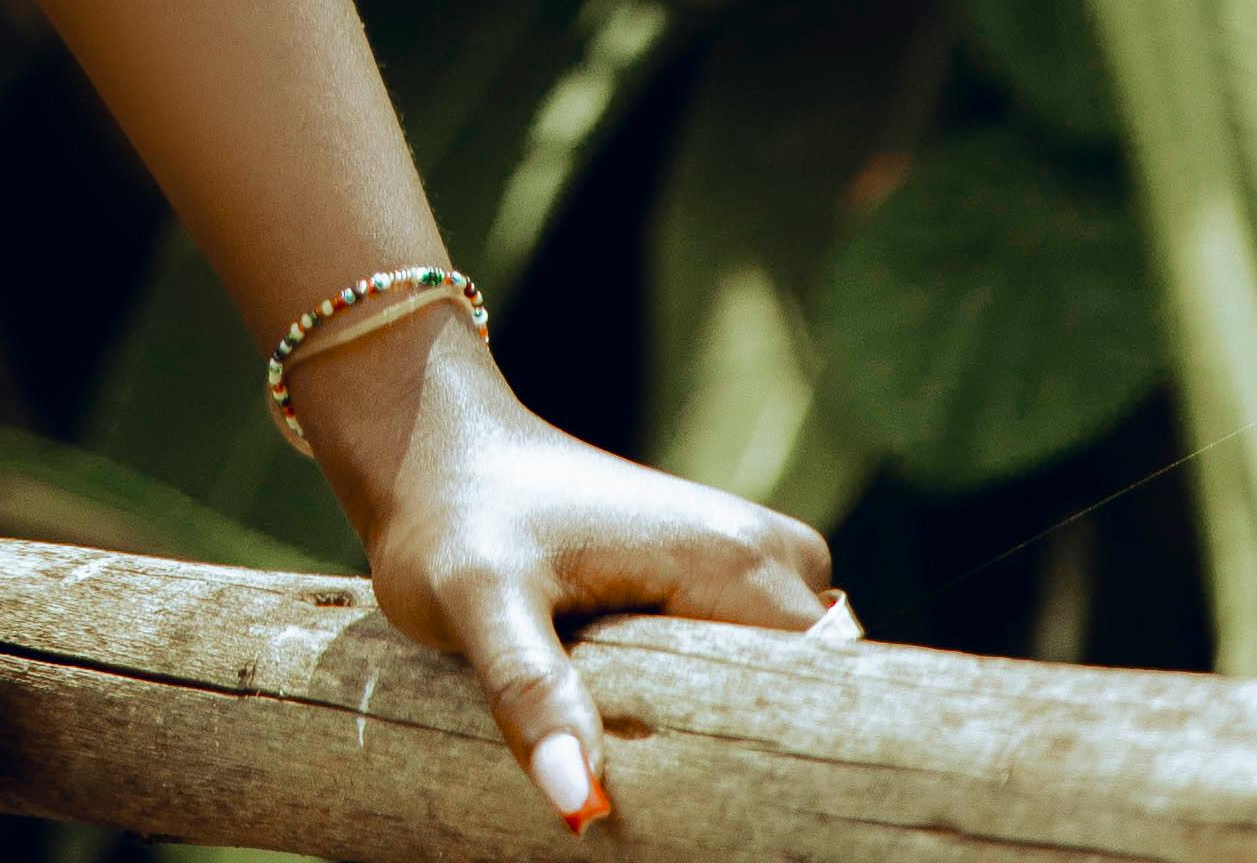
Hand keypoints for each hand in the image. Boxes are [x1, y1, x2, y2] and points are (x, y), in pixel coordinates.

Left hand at [291, 312, 846, 825]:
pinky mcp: (708, 569)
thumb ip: (532, 694)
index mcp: (729, 558)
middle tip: (698, 802)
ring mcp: (737, 554)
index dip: (802, 758)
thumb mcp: (476, 604)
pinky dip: (732, 694)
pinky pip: (758, 650)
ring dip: (753, 721)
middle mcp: (756, 549)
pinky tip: (673, 731)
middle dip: (775, 747)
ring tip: (682, 770)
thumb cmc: (451, 514)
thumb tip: (583, 809)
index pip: (829, 685)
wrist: (427, 440)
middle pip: (819, 684)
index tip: (755, 816)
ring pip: (790, 670)